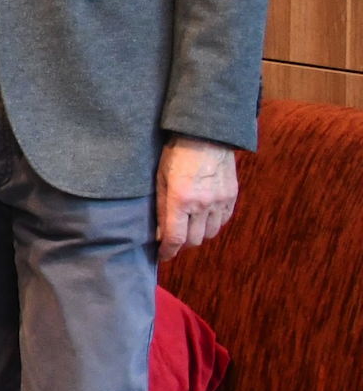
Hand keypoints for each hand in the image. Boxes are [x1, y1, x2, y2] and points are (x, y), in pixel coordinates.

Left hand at [156, 137, 237, 262]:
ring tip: (188, 227)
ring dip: (198, 235)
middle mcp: (203, 205)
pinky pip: (223, 221)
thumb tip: (159, 233)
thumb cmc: (176, 155)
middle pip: (194, 240)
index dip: (168, 251)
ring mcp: (220, 201)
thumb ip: (161, 208)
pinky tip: (203, 217)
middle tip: (174, 239)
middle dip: (182, 244)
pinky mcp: (232, 196)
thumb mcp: (160, 180)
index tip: (162, 255)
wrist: (206, 135)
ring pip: (210, 233)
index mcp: (180, 200)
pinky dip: (213, 224)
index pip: (175, 238)